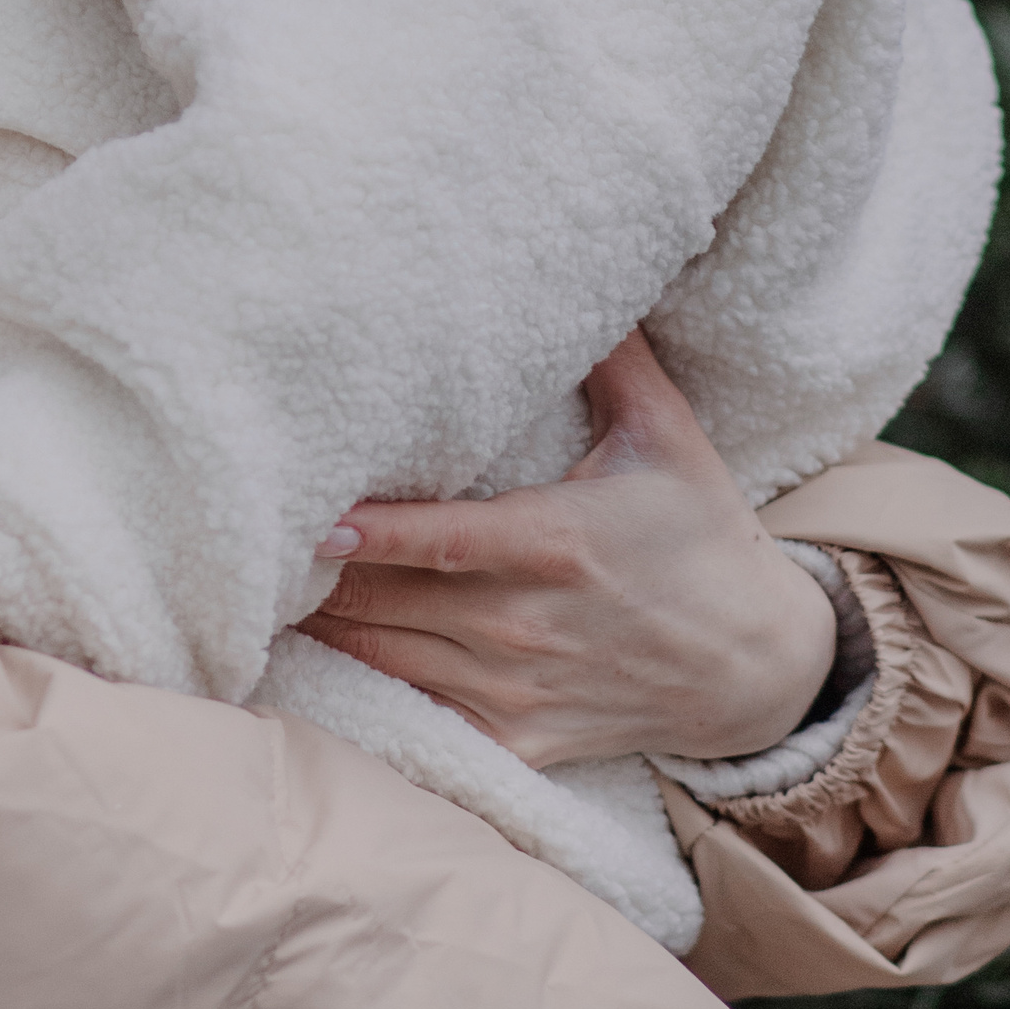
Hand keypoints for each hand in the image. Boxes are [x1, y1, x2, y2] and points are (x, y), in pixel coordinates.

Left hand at [296, 330, 838, 767]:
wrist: (760, 668)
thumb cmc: (702, 535)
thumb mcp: (667, 435)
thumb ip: (613, 357)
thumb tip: (573, 266)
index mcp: (554, 544)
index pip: (434, 540)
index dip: (362, 533)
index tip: (304, 518)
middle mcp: (525, 625)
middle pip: (384, 601)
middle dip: (314, 575)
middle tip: (248, 539)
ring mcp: (517, 691)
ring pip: (383, 658)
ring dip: (323, 625)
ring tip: (258, 584)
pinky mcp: (515, 742)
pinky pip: (414, 713)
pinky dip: (361, 682)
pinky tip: (312, 650)